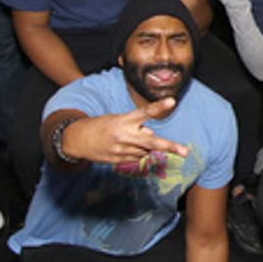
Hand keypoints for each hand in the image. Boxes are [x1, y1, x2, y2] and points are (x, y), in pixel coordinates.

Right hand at [62, 98, 189, 164]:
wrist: (77, 139)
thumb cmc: (101, 126)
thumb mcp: (118, 120)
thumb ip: (136, 127)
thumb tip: (150, 136)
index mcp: (124, 120)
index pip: (145, 112)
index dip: (158, 106)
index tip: (172, 101)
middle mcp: (125, 136)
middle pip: (152, 142)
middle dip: (169, 147)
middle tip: (185, 152)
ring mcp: (121, 150)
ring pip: (145, 152)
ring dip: (145, 147)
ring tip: (130, 140)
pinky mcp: (117, 160)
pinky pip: (136, 159)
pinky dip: (137, 154)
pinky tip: (127, 148)